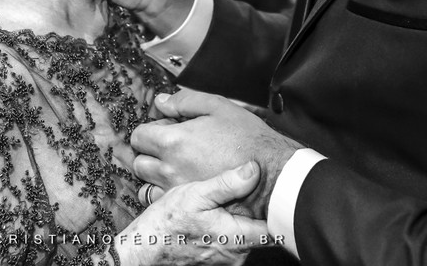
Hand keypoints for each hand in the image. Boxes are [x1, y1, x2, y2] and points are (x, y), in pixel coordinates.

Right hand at [115, 162, 269, 265]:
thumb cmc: (166, 223)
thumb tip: (253, 169)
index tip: (281, 191)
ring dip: (243, 214)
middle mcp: (236, 255)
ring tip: (232, 195)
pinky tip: (219, 210)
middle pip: (261, 229)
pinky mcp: (218, 258)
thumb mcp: (195, 195)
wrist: (144, 248)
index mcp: (235, 239)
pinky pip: (234, 239)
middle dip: (258, 208)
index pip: (274, 229)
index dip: (280, 210)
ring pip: (247, 233)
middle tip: (254, 185)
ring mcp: (228, 259)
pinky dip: (230, 223)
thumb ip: (226, 184)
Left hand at [131, 89, 298, 217]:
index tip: (169, 129)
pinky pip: (160, 201)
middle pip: (139, 161)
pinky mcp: (189, 205)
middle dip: (150, 152)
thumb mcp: (218, 107)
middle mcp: (169, 168)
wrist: (271, 174)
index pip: (139, 136)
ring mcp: (177, 190)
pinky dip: (164, 192)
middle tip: (173, 147)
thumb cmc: (248, 139)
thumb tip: (161, 102)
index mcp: (173, 141)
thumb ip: (184, 101)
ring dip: (155, 174)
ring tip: (176, 166)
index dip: (153, 129)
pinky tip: (183, 182)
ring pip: (147, 184)